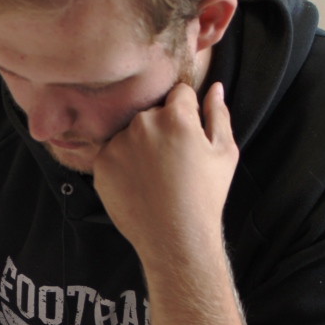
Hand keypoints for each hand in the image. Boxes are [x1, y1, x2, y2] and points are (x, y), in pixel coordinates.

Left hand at [92, 81, 238, 269]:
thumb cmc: (204, 196)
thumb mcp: (224, 153)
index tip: (187, 135)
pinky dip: (122, 163)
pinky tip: (137, 183)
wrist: (174, 237)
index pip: (179, 93)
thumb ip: (218, 115)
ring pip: (130, 132)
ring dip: (139, 144)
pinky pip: (112, 152)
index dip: (186, 112)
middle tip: (171, 161)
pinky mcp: (101, 163)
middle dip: (161, 127)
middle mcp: (143, 124)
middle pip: (152, 112)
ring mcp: (118, 143)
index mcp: (176, 117)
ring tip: (153, 175)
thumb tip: (214, 87)